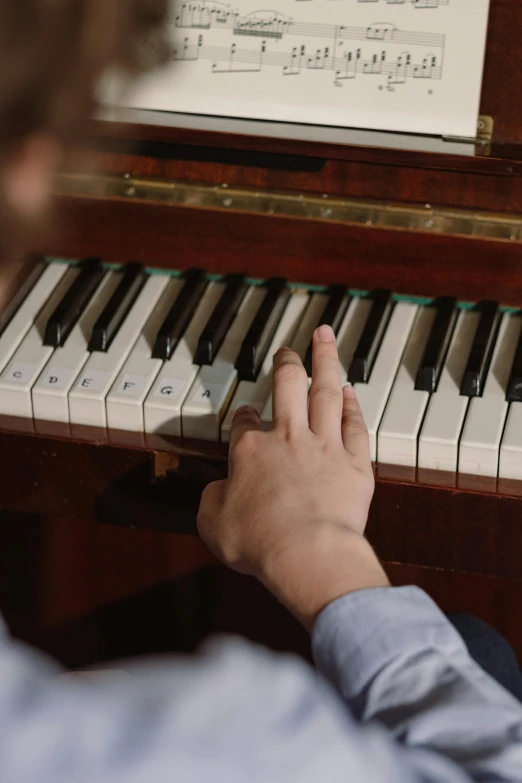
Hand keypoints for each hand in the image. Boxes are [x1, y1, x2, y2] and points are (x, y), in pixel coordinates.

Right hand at [197, 324, 388, 628]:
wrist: (308, 553)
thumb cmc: (260, 542)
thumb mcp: (213, 524)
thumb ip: (212, 500)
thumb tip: (217, 491)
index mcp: (250, 451)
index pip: (244, 421)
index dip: (244, 415)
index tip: (247, 413)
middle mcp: (288, 438)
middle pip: (287, 386)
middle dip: (285, 362)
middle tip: (286, 348)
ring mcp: (324, 446)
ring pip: (325, 391)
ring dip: (325, 360)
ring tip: (325, 336)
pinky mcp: (355, 463)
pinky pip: (355, 424)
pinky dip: (353, 405)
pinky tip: (351, 391)